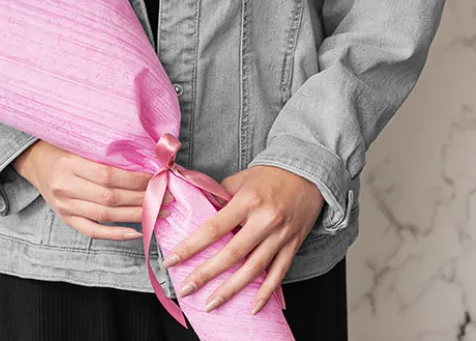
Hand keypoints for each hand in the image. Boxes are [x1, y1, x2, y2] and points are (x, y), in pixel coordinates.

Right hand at [12, 140, 172, 240]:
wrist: (36, 161)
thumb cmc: (64, 147)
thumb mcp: (81, 142)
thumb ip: (107, 150)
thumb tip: (146, 156)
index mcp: (69, 162)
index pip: (108, 175)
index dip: (134, 180)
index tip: (157, 178)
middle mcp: (65, 186)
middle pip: (109, 197)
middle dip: (142, 198)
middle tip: (167, 196)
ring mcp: (65, 206)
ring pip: (105, 215)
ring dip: (136, 215)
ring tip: (159, 212)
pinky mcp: (66, 219)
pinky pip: (93, 231)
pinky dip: (115, 234)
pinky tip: (136, 231)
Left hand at [161, 165, 323, 314]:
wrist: (308, 173)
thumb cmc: (269, 175)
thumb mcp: (241, 179)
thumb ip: (220, 196)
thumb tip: (199, 210)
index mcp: (248, 201)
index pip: (214, 228)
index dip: (191, 246)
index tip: (172, 260)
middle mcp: (264, 220)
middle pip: (231, 254)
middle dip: (206, 274)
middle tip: (186, 288)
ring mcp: (281, 235)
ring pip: (254, 269)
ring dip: (231, 290)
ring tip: (212, 303)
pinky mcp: (293, 244)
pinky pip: (279, 273)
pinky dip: (266, 292)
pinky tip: (253, 306)